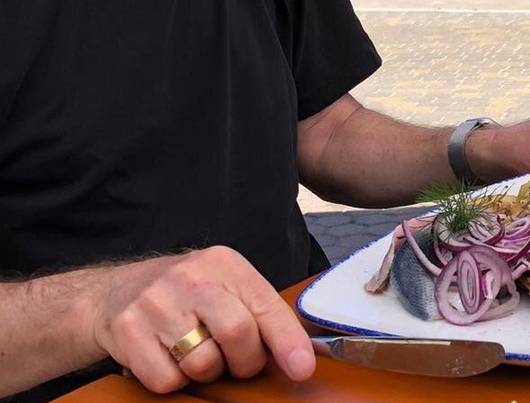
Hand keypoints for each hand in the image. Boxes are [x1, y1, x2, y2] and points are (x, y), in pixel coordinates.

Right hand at [83, 246, 314, 392]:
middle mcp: (191, 278)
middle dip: (246, 361)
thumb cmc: (185, 296)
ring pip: (203, 362)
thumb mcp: (224, 286)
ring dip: (207, 372)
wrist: (112, 293)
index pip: (264, 304)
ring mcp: (156, 303)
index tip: (302, 367)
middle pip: (237, 333)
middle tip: (238, 362)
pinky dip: (174, 380)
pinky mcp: (128, 332)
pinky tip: (168, 358)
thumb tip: (301, 354)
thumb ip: (259, 312)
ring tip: (197, 352)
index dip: (287, 340)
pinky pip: (167, 380)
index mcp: (224, 264)